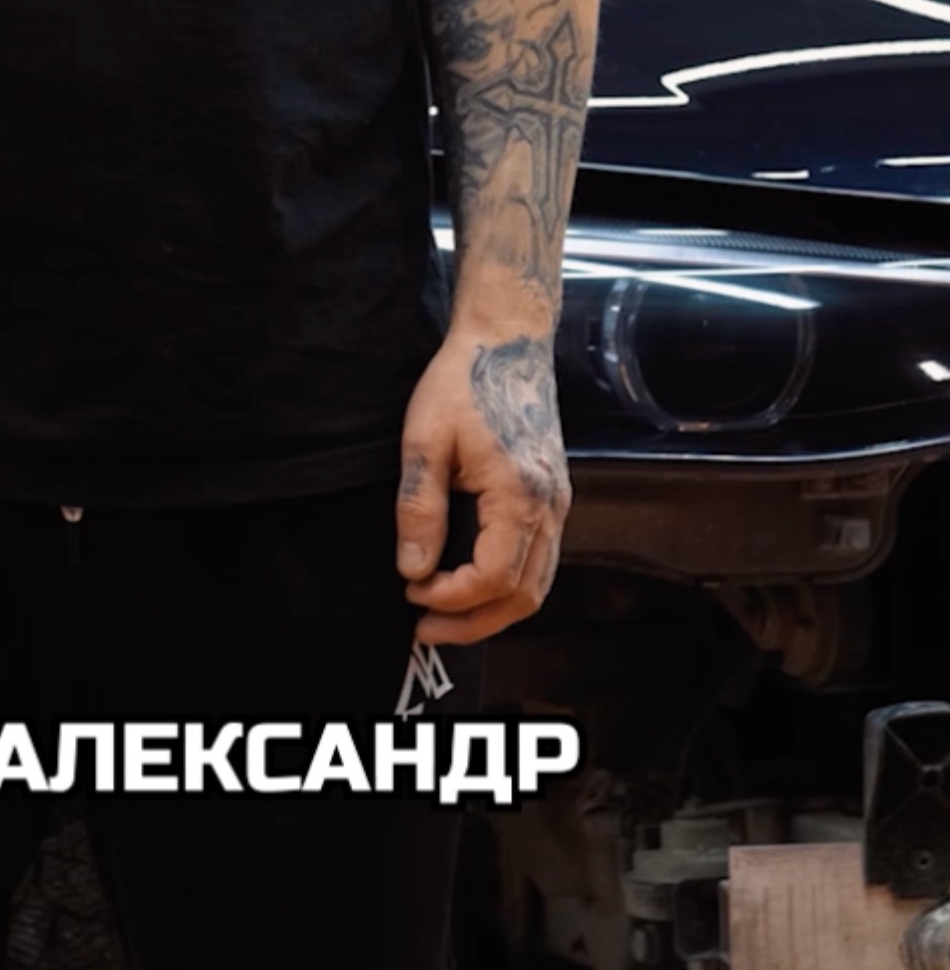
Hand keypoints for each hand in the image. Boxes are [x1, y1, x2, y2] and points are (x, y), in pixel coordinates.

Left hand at [394, 324, 569, 644]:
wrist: (506, 342)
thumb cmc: (462, 382)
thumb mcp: (425, 440)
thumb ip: (419, 508)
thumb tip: (412, 570)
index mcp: (519, 494)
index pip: (492, 578)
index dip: (450, 599)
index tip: (411, 593)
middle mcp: (550, 507)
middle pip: (523, 596)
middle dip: (472, 622)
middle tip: (423, 628)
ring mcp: (559, 503)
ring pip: (538, 585)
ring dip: (493, 611)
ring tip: (445, 615)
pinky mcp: (555, 496)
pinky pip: (541, 562)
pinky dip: (510, 586)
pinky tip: (473, 583)